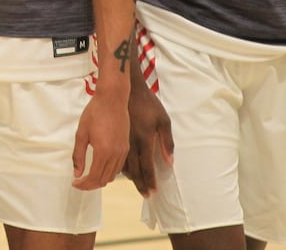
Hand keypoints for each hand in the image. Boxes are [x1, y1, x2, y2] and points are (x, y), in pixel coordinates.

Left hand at [72, 92, 128, 189]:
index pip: (94, 177)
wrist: (112, 99)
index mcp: (103, 152)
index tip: (75, 184)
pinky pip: (119, 167)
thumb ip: (78, 155)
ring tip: (88, 176)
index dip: (84, 184)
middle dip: (91, 184)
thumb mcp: (81, 133)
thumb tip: (77, 173)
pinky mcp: (127, 147)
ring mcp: (123, 151)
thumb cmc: (94, 113)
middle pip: (104, 179)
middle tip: (80, 182)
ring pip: (113, 175)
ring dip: (100, 179)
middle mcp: (116, 154)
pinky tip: (100, 167)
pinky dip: (109, 172)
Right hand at [124, 76, 174, 195]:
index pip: (147, 166)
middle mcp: (132, 143)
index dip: (150, 180)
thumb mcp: (163, 120)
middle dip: (140, 184)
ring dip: (131, 177)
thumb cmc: (148, 103)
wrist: (126, 90)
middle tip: (145, 195)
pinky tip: (124, 170)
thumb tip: (169, 162)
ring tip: (136, 185)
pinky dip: (121, 166)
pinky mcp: (116, 136)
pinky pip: (118, 156)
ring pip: (124, 164)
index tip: (153, 192)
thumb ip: (167, 142)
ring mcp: (122, 140)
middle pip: (135, 169)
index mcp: (145, 139)